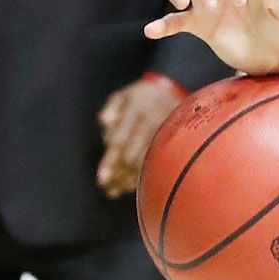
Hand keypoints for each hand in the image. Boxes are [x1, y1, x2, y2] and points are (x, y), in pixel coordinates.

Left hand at [96, 72, 182, 197]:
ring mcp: (163, 133)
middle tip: (108, 188)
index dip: (110, 162)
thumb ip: (112, 107)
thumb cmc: (143, 94)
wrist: (176, 89)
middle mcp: (150, 124)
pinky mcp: (172, 140)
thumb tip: (104, 121)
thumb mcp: (124, 94)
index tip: (102, 180)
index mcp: (136, 112)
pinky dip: (144, 174)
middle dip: (119, 174)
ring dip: (130, 179)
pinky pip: (157, 161)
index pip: (119, 142)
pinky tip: (133, 184)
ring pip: (145, 162)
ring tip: (115, 190)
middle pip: (131, 156)